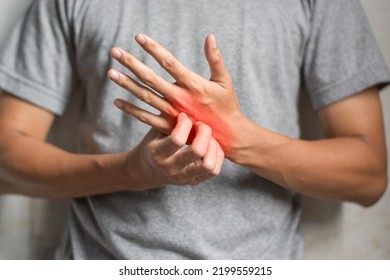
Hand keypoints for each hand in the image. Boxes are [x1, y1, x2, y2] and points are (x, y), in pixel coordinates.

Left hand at [108, 33, 245, 156]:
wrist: (228, 137)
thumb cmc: (227, 106)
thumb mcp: (224, 81)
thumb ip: (215, 59)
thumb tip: (209, 36)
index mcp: (194, 84)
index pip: (169, 62)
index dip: (153, 48)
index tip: (138, 37)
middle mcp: (180, 98)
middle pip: (151, 78)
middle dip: (132, 63)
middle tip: (115, 51)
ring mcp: (173, 114)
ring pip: (145, 96)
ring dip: (127, 84)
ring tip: (111, 72)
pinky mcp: (169, 127)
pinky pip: (146, 118)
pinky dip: (131, 110)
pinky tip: (117, 102)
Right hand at [128, 112, 224, 188]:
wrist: (147, 171)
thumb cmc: (152, 143)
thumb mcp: (154, 129)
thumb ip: (167, 115)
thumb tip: (180, 85)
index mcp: (158, 153)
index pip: (177, 139)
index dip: (185, 123)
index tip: (184, 116)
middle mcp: (171, 168)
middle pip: (197, 151)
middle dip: (204, 132)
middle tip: (201, 124)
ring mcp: (184, 177)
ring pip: (209, 165)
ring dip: (213, 147)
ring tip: (209, 137)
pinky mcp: (194, 181)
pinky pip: (213, 171)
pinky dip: (216, 156)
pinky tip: (212, 145)